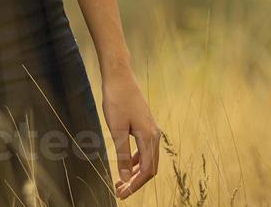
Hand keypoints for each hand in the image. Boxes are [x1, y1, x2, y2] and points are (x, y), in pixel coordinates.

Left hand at [101, 66, 159, 197]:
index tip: (121, 194)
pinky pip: (144, 149)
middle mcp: (154, 135)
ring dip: (135, 172)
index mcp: (149, 138)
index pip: (146, 171)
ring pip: (147, 158)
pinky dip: (135, 160)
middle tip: (119, 191)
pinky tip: (125, 164)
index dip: (135, 186)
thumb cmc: (116, 100)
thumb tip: (126, 179)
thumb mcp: (116, 129)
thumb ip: (121, 155)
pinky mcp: (145, 125)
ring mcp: (151, 129)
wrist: (119, 76)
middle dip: (136, 182)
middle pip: (149, 167)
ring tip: (121, 181)